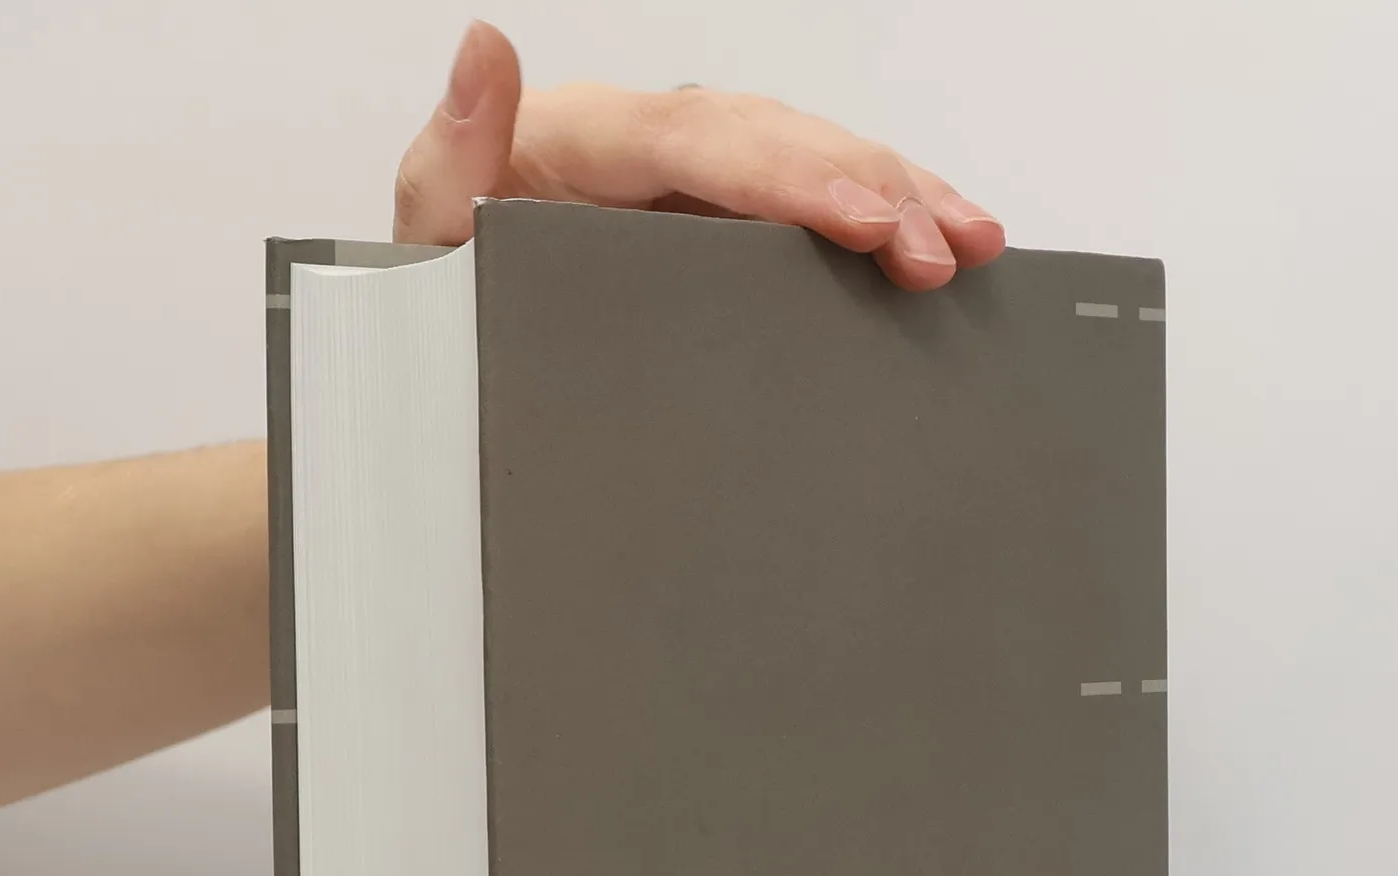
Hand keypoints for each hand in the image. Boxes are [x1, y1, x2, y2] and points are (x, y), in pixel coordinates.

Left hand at [393, 22, 1003, 290]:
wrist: (453, 305)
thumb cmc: (446, 273)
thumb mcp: (426, 226)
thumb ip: (452, 153)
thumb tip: (482, 48)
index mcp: (588, 139)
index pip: (706, 147)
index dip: (792, 180)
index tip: (862, 224)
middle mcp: (653, 139)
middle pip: (780, 142)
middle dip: (872, 190)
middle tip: (938, 251)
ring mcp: (694, 170)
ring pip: (813, 156)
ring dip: (901, 193)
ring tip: (971, 239)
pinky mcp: (722, 207)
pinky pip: (811, 193)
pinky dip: (883, 209)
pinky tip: (941, 233)